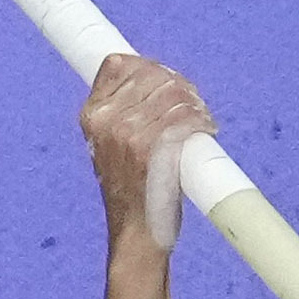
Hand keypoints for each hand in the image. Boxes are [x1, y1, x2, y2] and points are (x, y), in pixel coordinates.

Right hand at [80, 53, 219, 252]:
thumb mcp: (112, 148)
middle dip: (179, 85)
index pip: (118, 63)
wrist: (136, 235)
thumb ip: (123, 115)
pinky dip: (202, 121)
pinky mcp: (152, 149)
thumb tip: (157, 81)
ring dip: (195, 103)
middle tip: (194, 104)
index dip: (149, 67)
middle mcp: (106, 120)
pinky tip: (206, 129)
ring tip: (202, 119)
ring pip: (173, 92)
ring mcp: (128, 134)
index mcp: (92, 115)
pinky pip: (185, 118)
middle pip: (152, 74)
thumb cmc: (131, 192)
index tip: (168, 81)